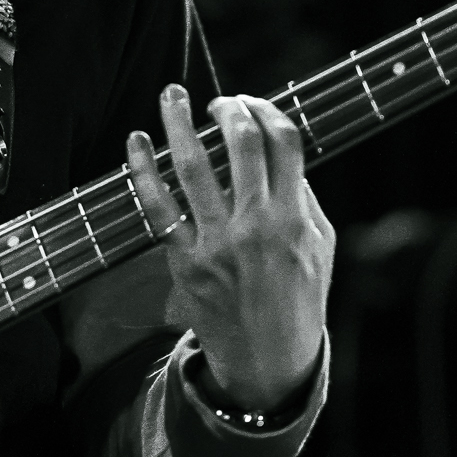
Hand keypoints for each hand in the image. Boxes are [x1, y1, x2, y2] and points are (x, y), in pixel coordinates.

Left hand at [126, 86, 334, 412]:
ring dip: (178, 122)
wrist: (269, 362)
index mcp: (295, 218)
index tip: (253, 102)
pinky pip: (157, 207)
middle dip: (229, 108)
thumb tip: (279, 148)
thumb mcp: (322, 247)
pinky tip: (135, 142)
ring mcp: (217, 244)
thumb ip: (304, 197)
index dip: (267, 109)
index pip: (284, 142)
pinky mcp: (185, 262)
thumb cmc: (299, 299)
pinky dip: (142, 169)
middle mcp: (256, 226)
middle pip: (241, 143)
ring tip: (171, 95)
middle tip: (219, 101)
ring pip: (192, 166)